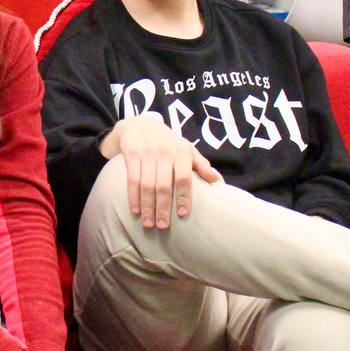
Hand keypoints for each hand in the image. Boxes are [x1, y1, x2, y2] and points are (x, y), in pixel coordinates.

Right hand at [100, 116, 219, 227]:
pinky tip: (135, 210)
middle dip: (162, 208)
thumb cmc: (168, 141)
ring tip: (148, 223)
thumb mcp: (187, 148)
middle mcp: (165, 153)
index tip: (182, 214)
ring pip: (147, 185)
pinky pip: (132, 179)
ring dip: (147, 206)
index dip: (183, 197)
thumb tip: (218, 181)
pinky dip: (133, 196)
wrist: (141, 124)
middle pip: (163, 185)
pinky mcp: (132, 155)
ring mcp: (147, 154)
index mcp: (181, 153)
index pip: (184, 178)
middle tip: (162, 226)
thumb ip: (201, 164)